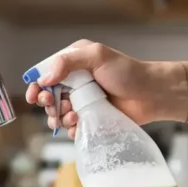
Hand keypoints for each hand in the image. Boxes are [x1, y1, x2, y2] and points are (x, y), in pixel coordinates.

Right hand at [26, 39, 186, 138]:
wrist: (152, 95)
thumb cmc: (128, 72)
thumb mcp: (97, 56)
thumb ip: (68, 62)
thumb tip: (44, 79)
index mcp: (73, 64)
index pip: (45, 74)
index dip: (36, 86)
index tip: (34, 97)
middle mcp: (75, 83)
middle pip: (48, 97)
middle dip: (47, 104)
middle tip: (54, 107)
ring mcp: (82, 102)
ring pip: (58, 115)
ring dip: (60, 118)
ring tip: (72, 117)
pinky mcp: (90, 119)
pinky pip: (72, 128)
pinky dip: (71, 130)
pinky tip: (79, 126)